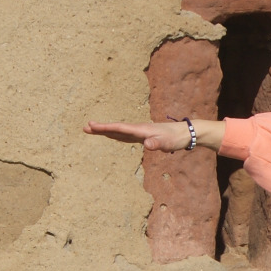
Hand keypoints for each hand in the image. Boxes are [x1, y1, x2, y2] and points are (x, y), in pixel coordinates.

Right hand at [83, 119, 220, 151]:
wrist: (186, 133)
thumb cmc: (177, 138)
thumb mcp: (168, 143)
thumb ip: (157, 144)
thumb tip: (147, 145)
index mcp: (141, 130)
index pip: (120, 128)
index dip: (105, 128)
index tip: (92, 126)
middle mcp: (138, 129)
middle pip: (116, 128)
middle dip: (100, 128)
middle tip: (85, 127)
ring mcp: (140, 132)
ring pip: (119, 131)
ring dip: (106, 131)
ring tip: (91, 129)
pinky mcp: (143, 135)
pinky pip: (125, 135)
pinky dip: (116, 134)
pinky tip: (112, 135)